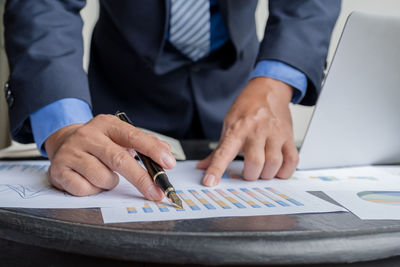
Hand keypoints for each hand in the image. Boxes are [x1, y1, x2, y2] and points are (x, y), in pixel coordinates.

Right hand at [45, 114, 175, 199]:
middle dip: (142, 179)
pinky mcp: (59, 170)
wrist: (64, 143)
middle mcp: (88, 135)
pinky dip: (93, 190)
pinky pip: (86, 189)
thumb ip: (144, 144)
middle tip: (156, 192)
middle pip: (119, 160)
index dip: (153, 150)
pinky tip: (88, 179)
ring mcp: (71, 152)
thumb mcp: (120, 137)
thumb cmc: (99, 143)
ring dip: (110, 183)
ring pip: (104, 178)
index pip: (133, 136)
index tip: (168, 163)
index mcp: (106, 124)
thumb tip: (166, 153)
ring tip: (104, 174)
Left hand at [198, 77, 298, 185]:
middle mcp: (256, 131)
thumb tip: (203, 166)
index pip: (223, 153)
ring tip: (263, 171)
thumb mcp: (228, 125)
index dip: (216, 169)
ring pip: (274, 163)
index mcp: (237, 129)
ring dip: (267, 174)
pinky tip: (278, 169)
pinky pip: (292, 160)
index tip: (209, 182)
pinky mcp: (289, 136)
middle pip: (255, 162)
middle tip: (248, 173)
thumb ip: (218, 150)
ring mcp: (274, 133)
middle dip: (250, 175)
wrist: (268, 89)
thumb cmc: (247, 108)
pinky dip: (285, 171)